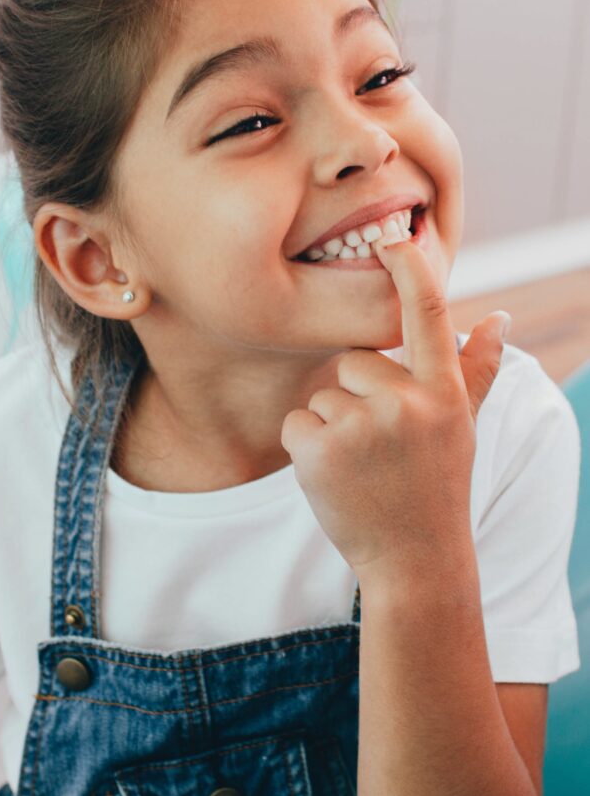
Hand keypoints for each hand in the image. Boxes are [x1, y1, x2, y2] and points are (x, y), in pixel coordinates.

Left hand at [280, 234, 510, 581]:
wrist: (415, 562)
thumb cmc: (437, 486)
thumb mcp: (461, 426)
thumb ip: (473, 370)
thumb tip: (498, 317)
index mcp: (442, 391)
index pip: (427, 315)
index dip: (409, 270)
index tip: (392, 234)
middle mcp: (406, 402)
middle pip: (354, 363)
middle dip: (358, 398)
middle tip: (382, 447)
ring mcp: (362, 427)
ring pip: (323, 395)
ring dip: (333, 427)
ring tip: (363, 468)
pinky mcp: (320, 450)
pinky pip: (298, 422)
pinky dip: (308, 448)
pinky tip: (337, 478)